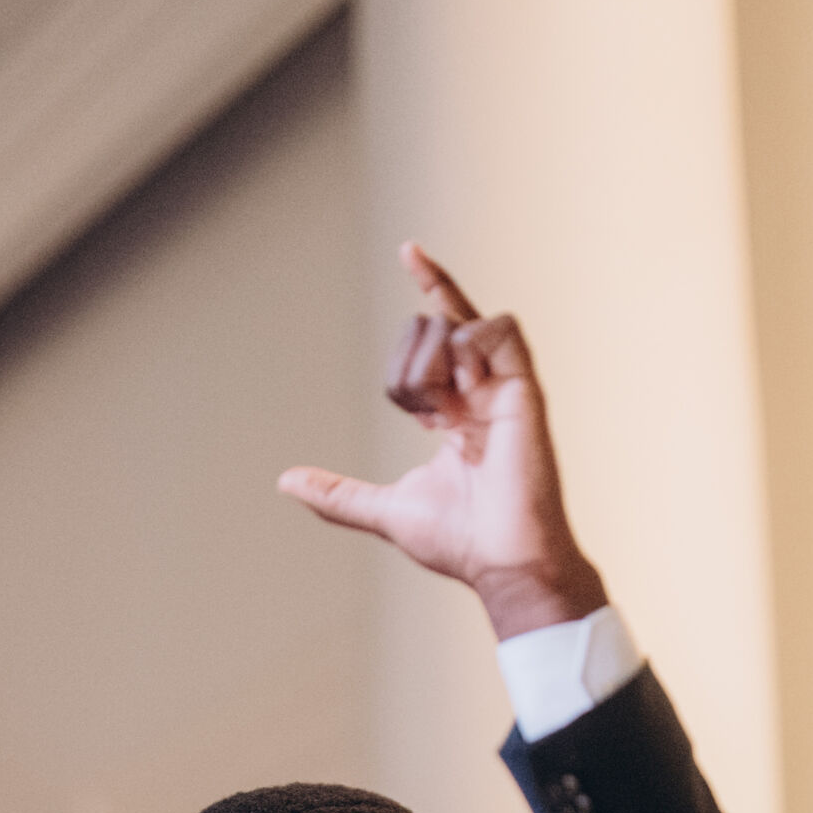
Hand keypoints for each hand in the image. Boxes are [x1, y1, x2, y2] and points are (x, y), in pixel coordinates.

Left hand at [279, 243, 606, 637]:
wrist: (506, 563)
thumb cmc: (460, 541)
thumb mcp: (385, 511)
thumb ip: (338, 495)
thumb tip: (285, 482)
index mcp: (456, 410)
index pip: (441, 332)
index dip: (430, 286)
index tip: (408, 249)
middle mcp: (482, 390)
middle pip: (433, 328)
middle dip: (405, 368)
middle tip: (416, 417)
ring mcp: (506, 387)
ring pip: (459, 324)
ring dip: (430, 363)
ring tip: (439, 413)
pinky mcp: (526, 390)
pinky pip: (499, 330)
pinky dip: (469, 348)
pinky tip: (462, 390)